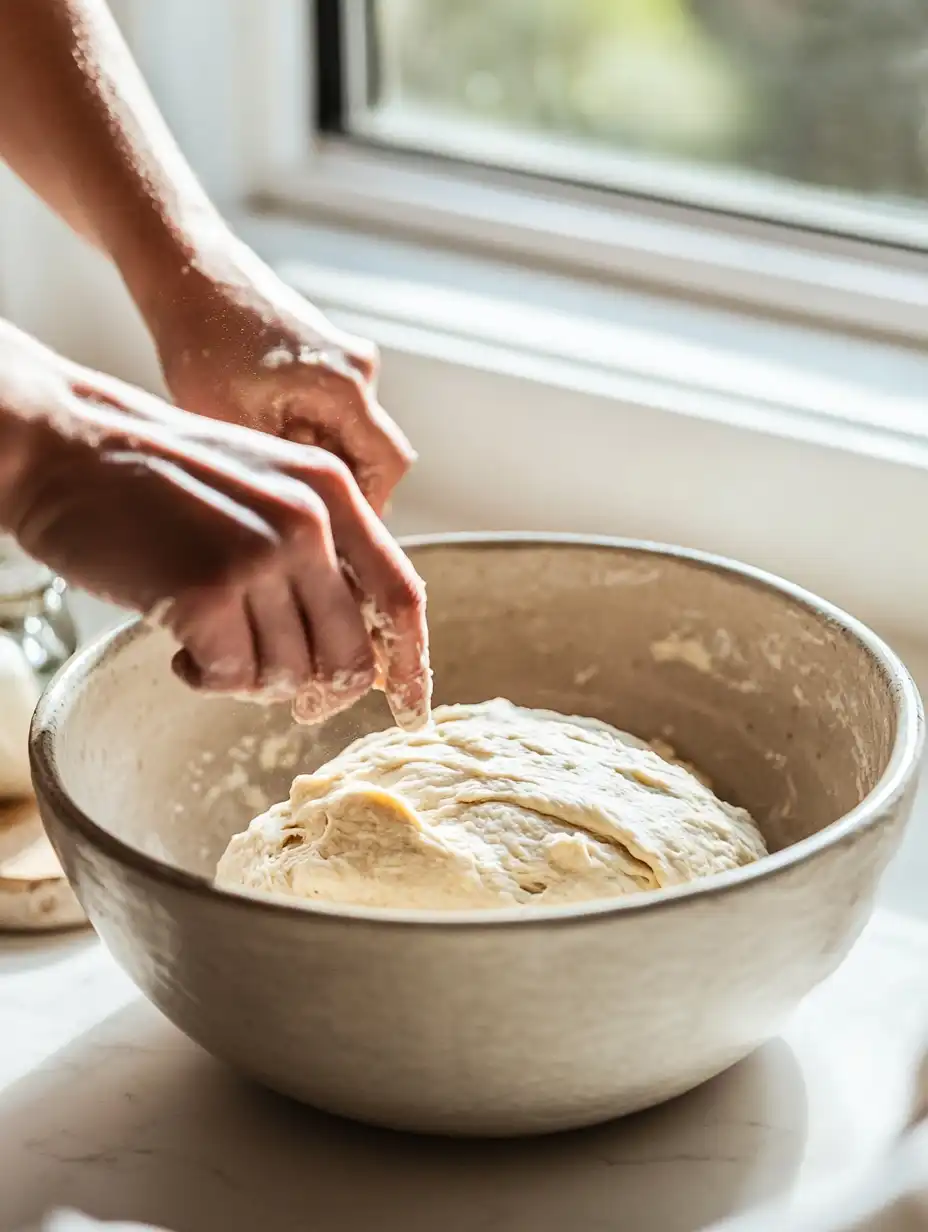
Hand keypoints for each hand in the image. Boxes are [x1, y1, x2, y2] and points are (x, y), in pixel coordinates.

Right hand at [0, 322, 430, 727]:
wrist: (66, 443)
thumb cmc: (156, 473)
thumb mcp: (263, 485)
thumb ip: (315, 548)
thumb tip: (355, 642)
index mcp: (331, 492)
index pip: (402, 594)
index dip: (412, 661)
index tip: (411, 705)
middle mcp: (309, 524)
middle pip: (352, 654)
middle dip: (316, 688)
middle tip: (274, 686)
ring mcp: (260, 558)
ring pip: (292, 673)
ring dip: (250, 678)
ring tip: (209, 642)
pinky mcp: (207, 594)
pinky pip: (234, 679)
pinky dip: (206, 679)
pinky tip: (179, 649)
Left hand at [147, 235, 414, 515]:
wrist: (183, 267)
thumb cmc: (201, 340)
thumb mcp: (233, 424)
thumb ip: (279, 475)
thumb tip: (302, 526)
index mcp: (347, 385)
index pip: (389, 466)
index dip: (369, 509)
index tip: (333, 536)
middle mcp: (359, 369)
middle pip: (370, 452)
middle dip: (336, 486)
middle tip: (290, 511)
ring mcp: (344, 358)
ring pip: (346, 434)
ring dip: (314, 459)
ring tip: (262, 467)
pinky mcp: (323, 354)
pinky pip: (329, 411)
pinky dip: (303, 433)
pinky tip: (256, 436)